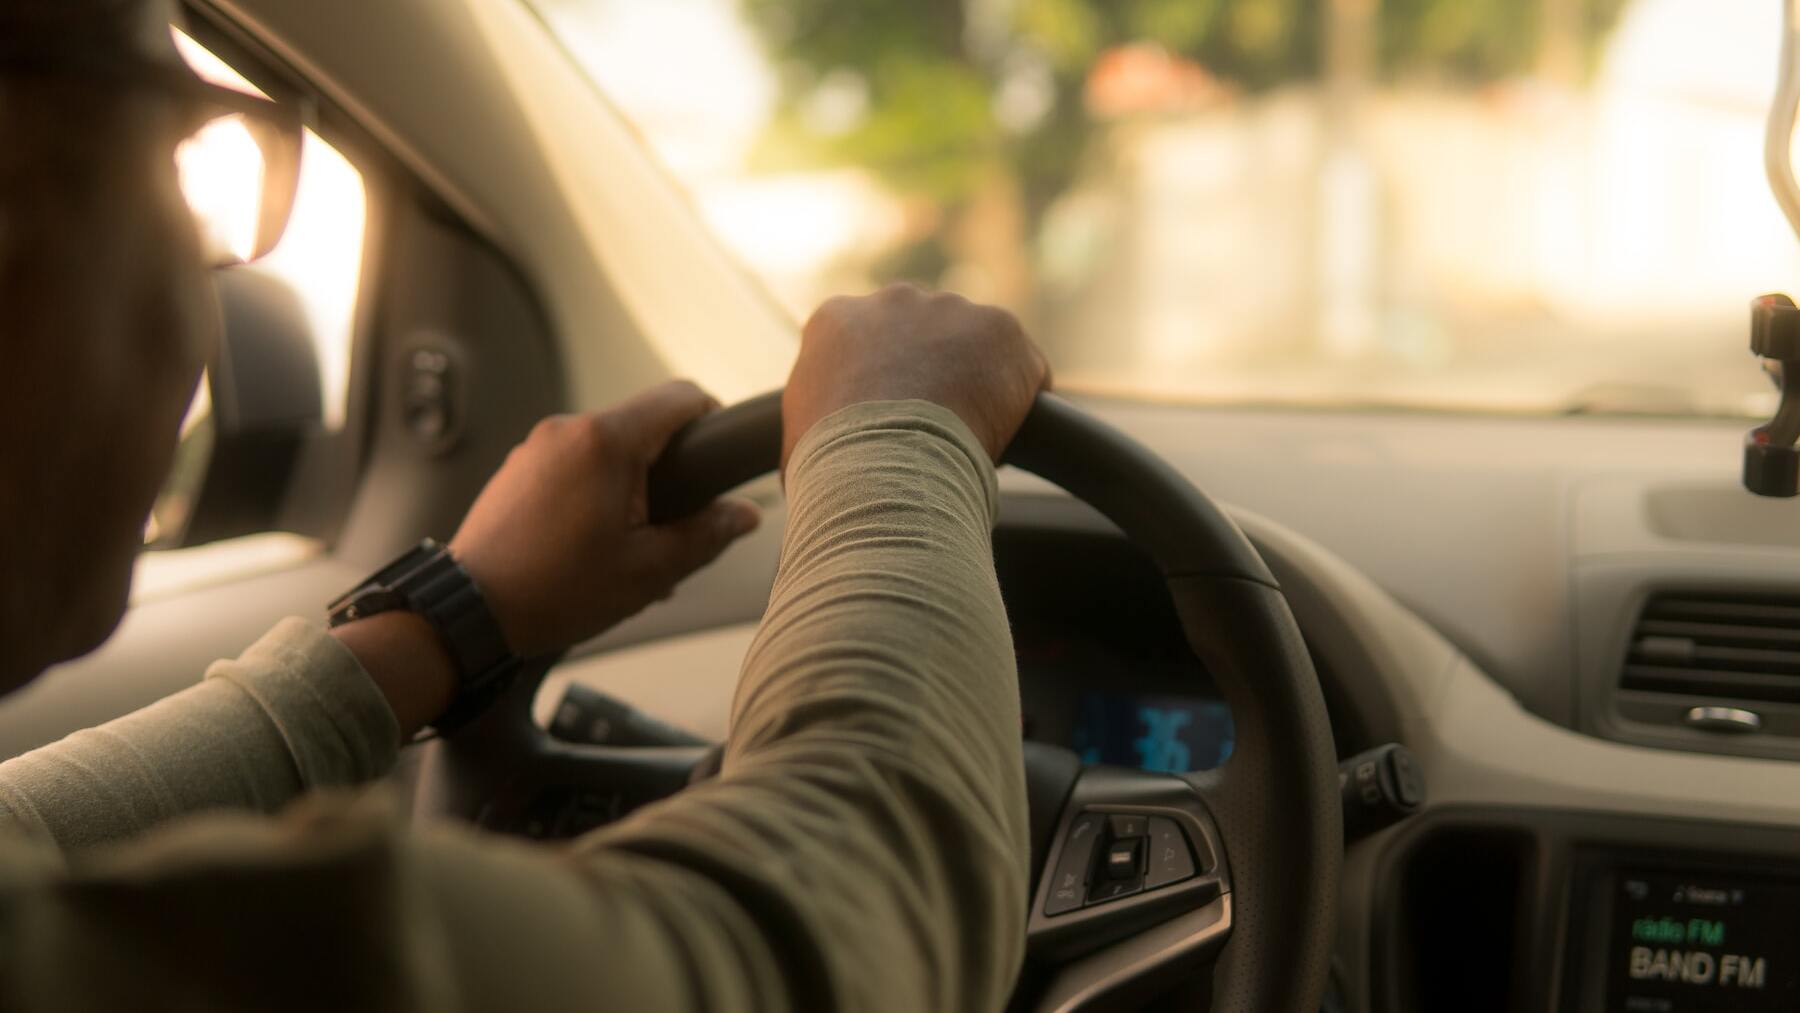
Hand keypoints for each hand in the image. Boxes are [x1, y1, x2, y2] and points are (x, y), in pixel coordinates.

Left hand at [450, 381, 760, 657]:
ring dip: (630, 486)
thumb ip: (706, 534)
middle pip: (643, 425)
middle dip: (668, 470)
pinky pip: (573, 465)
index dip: (712, 420)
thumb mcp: (649, 570)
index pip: (681, 396)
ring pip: (607, 449)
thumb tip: (745, 514)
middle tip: (673, 526)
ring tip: (629, 548)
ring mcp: (538, 446)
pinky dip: (594, 493)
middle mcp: (569, 429)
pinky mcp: (518, 468)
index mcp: (606, 442)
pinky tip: (592, 547)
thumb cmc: (557, 591)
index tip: (718, 458)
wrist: (470, 611)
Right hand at [782, 284, 1050, 469]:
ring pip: (976, 346)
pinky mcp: (1000, 329)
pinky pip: (1023, 367)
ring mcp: (950, 309)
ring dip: (979, 383)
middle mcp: (893, 300)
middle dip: (935, 371)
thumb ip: (815, 420)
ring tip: (970, 437)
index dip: (888, 384)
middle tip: (936, 428)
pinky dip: (1022, 401)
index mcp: (837, 319)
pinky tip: (1008, 436)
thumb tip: (819, 452)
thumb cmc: (830, 468)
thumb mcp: (798, 437)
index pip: (870, 342)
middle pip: (926, 333)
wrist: (881, 467)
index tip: (896, 419)